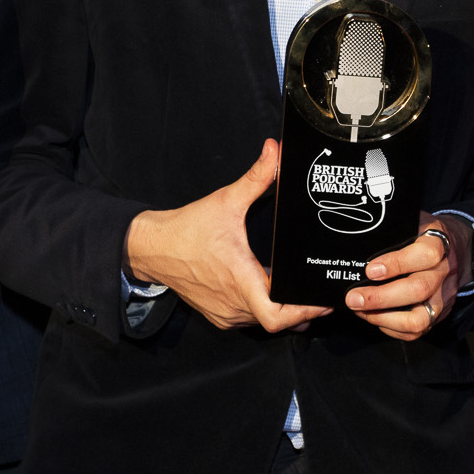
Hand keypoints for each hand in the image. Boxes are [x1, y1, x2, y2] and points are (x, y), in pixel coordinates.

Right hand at [125, 140, 330, 332]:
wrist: (153, 248)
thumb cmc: (186, 230)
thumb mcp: (226, 201)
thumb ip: (255, 177)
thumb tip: (273, 151)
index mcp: (240, 281)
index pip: (277, 316)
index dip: (304, 312)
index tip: (321, 301)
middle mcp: (234, 304)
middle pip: (279, 321)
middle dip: (301, 309)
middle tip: (318, 293)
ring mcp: (225, 314)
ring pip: (264, 322)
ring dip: (281, 309)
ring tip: (297, 290)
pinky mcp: (219, 316)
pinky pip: (249, 320)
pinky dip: (262, 309)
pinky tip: (269, 290)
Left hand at [346, 212, 465, 340]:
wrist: (455, 246)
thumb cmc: (422, 232)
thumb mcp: (412, 219)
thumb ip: (392, 228)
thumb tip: (357, 239)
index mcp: (438, 243)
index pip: (425, 255)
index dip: (397, 264)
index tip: (370, 270)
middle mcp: (443, 272)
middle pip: (418, 290)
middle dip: (381, 298)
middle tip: (353, 298)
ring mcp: (442, 296)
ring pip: (420, 319)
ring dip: (384, 318)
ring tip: (360, 311)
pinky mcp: (439, 314)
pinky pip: (417, 330)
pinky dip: (391, 328)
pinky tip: (374, 316)